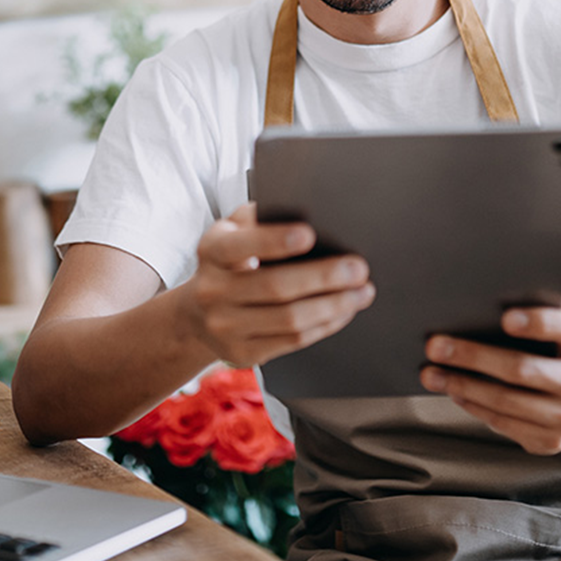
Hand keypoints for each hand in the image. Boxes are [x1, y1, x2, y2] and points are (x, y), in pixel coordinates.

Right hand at [186, 203, 374, 368]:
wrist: (197, 314)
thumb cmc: (230, 260)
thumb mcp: (233, 231)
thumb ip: (260, 217)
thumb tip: (307, 207)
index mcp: (211, 250)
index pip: (242, 245)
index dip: (275, 240)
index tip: (311, 234)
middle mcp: (212, 290)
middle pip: (275, 286)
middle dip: (323, 277)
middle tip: (358, 268)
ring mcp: (225, 327)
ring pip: (289, 319)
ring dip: (333, 305)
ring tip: (362, 291)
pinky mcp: (242, 353)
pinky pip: (292, 341)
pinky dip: (324, 325)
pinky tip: (344, 311)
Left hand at [419, 307, 560, 455]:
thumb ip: (533, 320)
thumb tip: (473, 314)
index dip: (539, 322)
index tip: (505, 318)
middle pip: (522, 368)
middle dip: (472, 356)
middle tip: (435, 346)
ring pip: (506, 400)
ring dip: (462, 385)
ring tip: (432, 373)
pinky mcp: (551, 441)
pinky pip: (503, 422)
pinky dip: (473, 405)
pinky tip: (454, 391)